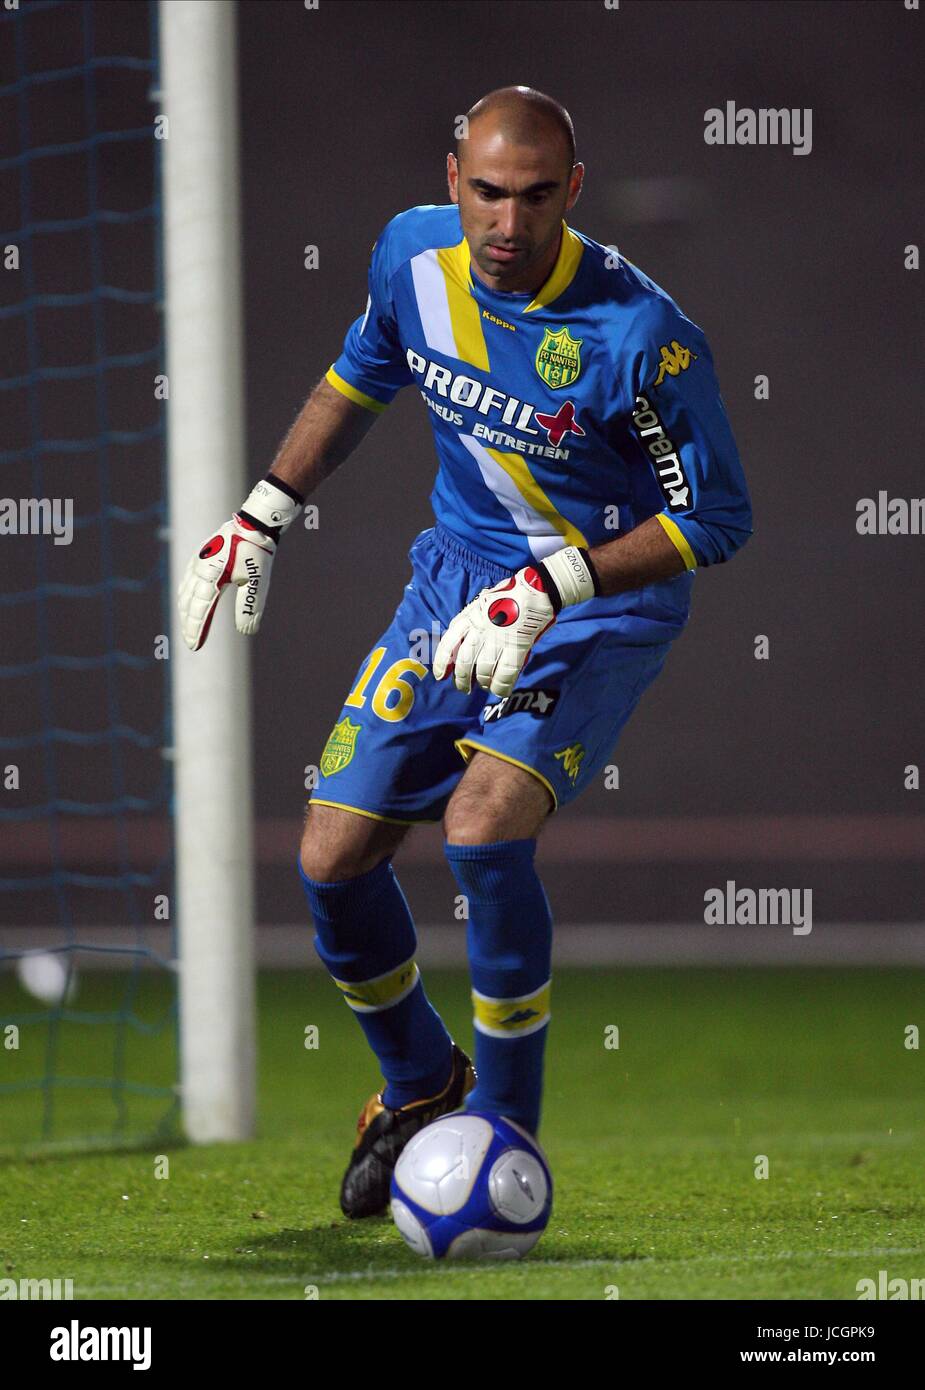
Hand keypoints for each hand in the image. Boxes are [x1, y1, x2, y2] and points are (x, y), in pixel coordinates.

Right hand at [177, 475, 301, 650]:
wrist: (254, 524)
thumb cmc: (256, 553)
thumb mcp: (257, 582)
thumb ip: (250, 607)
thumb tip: (246, 632)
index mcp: (211, 575)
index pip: (200, 608)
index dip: (196, 628)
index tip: (194, 646)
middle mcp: (199, 568)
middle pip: (189, 602)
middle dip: (189, 624)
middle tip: (192, 643)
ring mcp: (197, 561)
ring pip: (186, 592)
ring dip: (186, 611)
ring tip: (190, 628)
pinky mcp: (199, 557)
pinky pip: (187, 580)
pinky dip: (186, 596)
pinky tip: (187, 603)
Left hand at [432, 546, 600, 696]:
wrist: (534, 591)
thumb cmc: (507, 598)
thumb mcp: (480, 606)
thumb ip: (469, 623)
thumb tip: (459, 646)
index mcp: (469, 618)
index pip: (449, 643)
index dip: (442, 662)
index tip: (440, 676)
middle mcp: (480, 630)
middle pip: (465, 662)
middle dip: (462, 680)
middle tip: (463, 688)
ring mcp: (498, 639)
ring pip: (483, 670)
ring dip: (482, 683)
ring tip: (484, 685)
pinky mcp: (517, 647)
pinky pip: (505, 674)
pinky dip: (501, 686)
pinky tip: (499, 690)